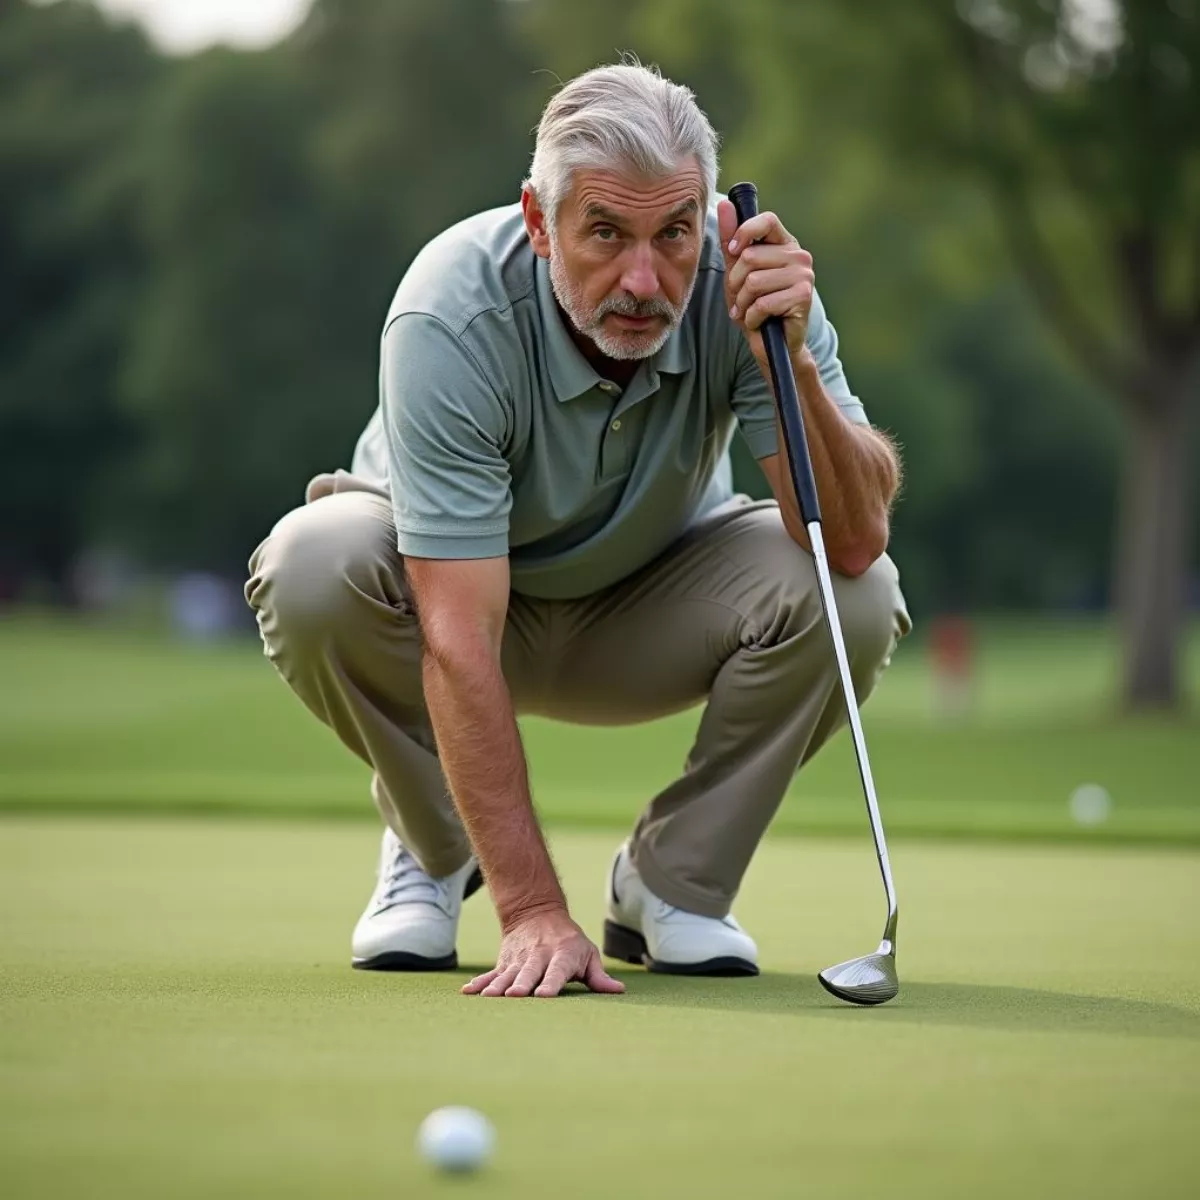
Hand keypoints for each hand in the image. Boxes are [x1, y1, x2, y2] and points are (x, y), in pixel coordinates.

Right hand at [462, 908, 625, 998]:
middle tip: (516, 996)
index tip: (543, 996)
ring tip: (489, 998)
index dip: (551, 983)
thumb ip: (598, 975)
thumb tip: (618, 991)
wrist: (536, 913)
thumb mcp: (587, 953)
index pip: (557, 970)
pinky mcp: (505, 962)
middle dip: (522, 984)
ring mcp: (519, 959)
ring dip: (498, 987)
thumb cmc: (569, 941)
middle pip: (529, 972)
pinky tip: (468, 993)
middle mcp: (539, 956)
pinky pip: (491, 974)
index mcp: (562, 955)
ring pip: (508, 975)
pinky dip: (479, 983)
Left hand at [717, 198, 813, 366]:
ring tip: (750, 311)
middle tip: (741, 298)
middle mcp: (799, 255)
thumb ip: (731, 239)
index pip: (766, 221)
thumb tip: (724, 203)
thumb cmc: (756, 306)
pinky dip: (752, 318)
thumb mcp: (737, 271)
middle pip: (750, 257)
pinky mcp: (804, 297)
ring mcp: (804, 275)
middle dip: (736, 283)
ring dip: (743, 304)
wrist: (773, 344)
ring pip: (754, 282)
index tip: (733, 251)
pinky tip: (759, 322)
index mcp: (784, 244)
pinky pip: (762, 303)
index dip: (744, 233)